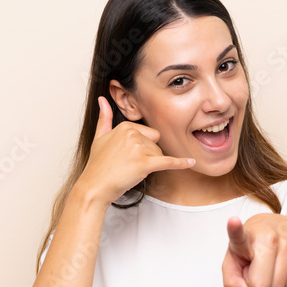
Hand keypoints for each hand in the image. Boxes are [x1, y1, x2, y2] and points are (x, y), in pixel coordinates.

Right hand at [77, 96, 194, 204]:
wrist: (94, 187)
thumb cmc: (97, 165)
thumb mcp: (99, 137)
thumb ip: (104, 117)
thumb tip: (102, 99)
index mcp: (125, 126)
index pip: (149, 134)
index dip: (142, 147)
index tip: (127, 156)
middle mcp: (132, 134)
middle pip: (156, 144)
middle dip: (147, 156)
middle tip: (128, 165)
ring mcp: (138, 148)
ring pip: (159, 155)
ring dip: (150, 165)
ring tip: (130, 170)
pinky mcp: (144, 164)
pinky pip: (168, 162)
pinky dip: (180, 163)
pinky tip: (191, 162)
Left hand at [221, 214, 286, 286]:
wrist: (275, 228)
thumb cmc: (249, 249)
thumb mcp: (233, 264)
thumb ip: (232, 283)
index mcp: (244, 237)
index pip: (238, 234)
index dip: (234, 228)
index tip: (233, 221)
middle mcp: (267, 237)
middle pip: (260, 285)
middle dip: (256, 284)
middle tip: (256, 268)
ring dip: (271, 285)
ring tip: (268, 267)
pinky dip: (284, 285)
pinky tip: (279, 270)